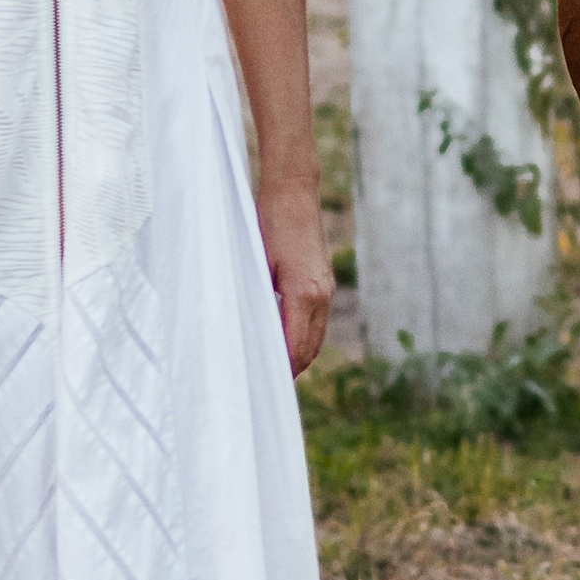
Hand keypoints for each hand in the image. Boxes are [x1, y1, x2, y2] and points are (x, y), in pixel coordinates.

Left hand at [258, 176, 333, 377]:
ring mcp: (326, 289)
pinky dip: (304, 337)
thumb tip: (253, 336)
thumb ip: (261, 302)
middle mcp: (321, 295)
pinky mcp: (324, 282)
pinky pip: (317, 322)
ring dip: (298, 355)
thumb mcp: (258, 265)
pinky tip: (284, 341)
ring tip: (274, 370)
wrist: (293, 194)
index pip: (295, 347)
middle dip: (291, 369)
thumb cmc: (269, 224)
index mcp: (304, 294)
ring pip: (316, 337)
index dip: (281, 369)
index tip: (263, 384)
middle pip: (310, 348)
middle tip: (266, 386)